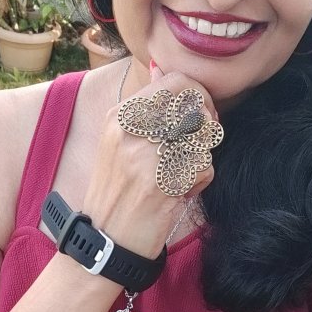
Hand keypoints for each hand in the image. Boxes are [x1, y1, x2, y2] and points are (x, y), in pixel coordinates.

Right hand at [81, 62, 218, 258]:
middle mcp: (130, 131)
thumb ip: (144, 108)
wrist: (104, 241)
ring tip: (181, 173)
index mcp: (118, 116)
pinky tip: (178, 193)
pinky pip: (205, 167)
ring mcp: (145, 155)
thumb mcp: (119, 143)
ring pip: (204, 136)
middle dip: (207, 124)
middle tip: (198, 145)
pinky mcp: (161, 183)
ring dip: (202, 157)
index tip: (199, 117)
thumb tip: (162, 70)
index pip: (175, 82)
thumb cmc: (118, 192)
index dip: (198, 96)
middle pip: (194, 104)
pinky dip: (199, 183)